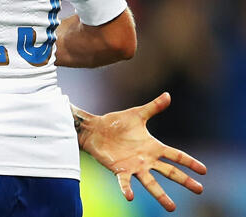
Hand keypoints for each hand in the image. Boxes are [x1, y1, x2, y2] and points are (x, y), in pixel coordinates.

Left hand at [78, 92, 205, 211]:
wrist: (96, 130)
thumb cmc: (116, 122)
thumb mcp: (137, 114)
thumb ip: (153, 107)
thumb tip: (168, 94)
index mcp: (153, 147)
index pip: (176, 155)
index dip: (189, 162)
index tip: (204, 170)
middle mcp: (147, 160)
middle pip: (169, 172)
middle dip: (184, 180)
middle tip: (200, 190)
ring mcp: (134, 166)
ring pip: (151, 183)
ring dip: (161, 195)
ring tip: (172, 207)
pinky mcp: (119, 169)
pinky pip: (124, 182)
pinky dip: (127, 189)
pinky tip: (130, 196)